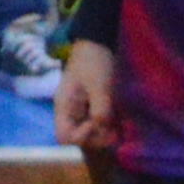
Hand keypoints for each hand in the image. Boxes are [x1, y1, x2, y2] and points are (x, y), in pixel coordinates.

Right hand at [50, 38, 115, 152]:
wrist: (98, 44)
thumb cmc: (94, 63)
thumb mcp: (98, 86)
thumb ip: (100, 110)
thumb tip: (104, 131)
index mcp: (64, 107)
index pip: (64, 137)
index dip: (82, 137)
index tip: (96, 123)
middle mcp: (70, 113)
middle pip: (78, 139)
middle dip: (97, 137)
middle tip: (114, 130)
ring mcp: (81, 112)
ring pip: (90, 134)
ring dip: (105, 133)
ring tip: (118, 126)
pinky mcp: (92, 108)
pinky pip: (98, 125)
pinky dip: (109, 126)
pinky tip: (119, 120)